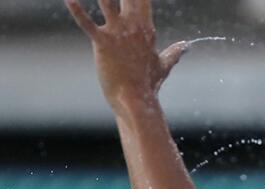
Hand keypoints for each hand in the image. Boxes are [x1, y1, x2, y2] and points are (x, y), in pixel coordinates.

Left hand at [64, 0, 189, 106]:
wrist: (135, 101)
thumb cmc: (148, 85)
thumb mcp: (163, 66)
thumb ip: (174, 53)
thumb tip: (187, 46)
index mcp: (146, 28)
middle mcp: (133, 26)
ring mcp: (118, 33)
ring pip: (108, 1)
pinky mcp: (103, 44)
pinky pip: (87, 24)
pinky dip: (77, 11)